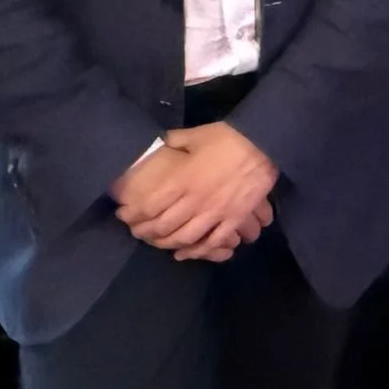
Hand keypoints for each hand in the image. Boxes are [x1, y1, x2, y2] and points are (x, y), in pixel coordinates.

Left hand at [115, 123, 276, 259]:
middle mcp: (195, 201)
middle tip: (137, 232)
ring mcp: (215, 213)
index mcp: (183, 180)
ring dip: (168, 244)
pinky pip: (213, 241)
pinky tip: (187, 253)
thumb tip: (162, 142)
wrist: (264, 144)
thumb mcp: (198, 135)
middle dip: (145, 232)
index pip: (150, 206)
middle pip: (163, 226)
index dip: (133, 214)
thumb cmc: (229, 138)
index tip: (124, 215)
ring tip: (159, 243)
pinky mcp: (234, 218)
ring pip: (185, 238)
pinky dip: (198, 250)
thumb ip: (176, 140)